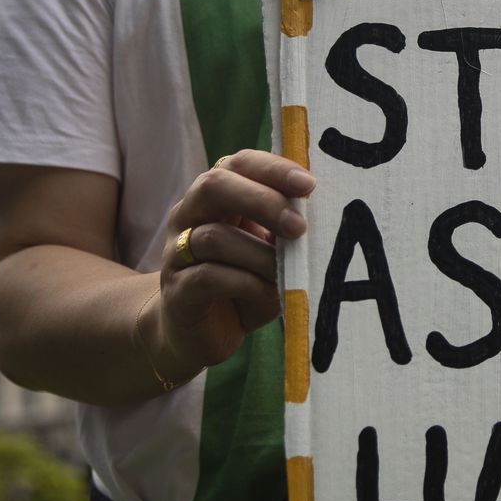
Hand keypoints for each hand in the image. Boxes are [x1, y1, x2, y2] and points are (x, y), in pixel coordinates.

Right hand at [145, 150, 315, 379]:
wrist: (197, 337)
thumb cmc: (243, 287)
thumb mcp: (270, 254)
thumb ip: (286, 232)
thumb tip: (324, 216)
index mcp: (215, 198)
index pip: (238, 163)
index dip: (272, 169)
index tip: (308, 185)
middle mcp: (188, 217)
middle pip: (213, 186)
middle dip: (262, 200)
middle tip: (298, 226)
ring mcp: (176, 253)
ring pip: (214, 237)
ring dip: (260, 254)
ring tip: (288, 271)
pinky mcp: (176, 291)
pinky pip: (207, 276)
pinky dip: (245, 283)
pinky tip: (268, 293)